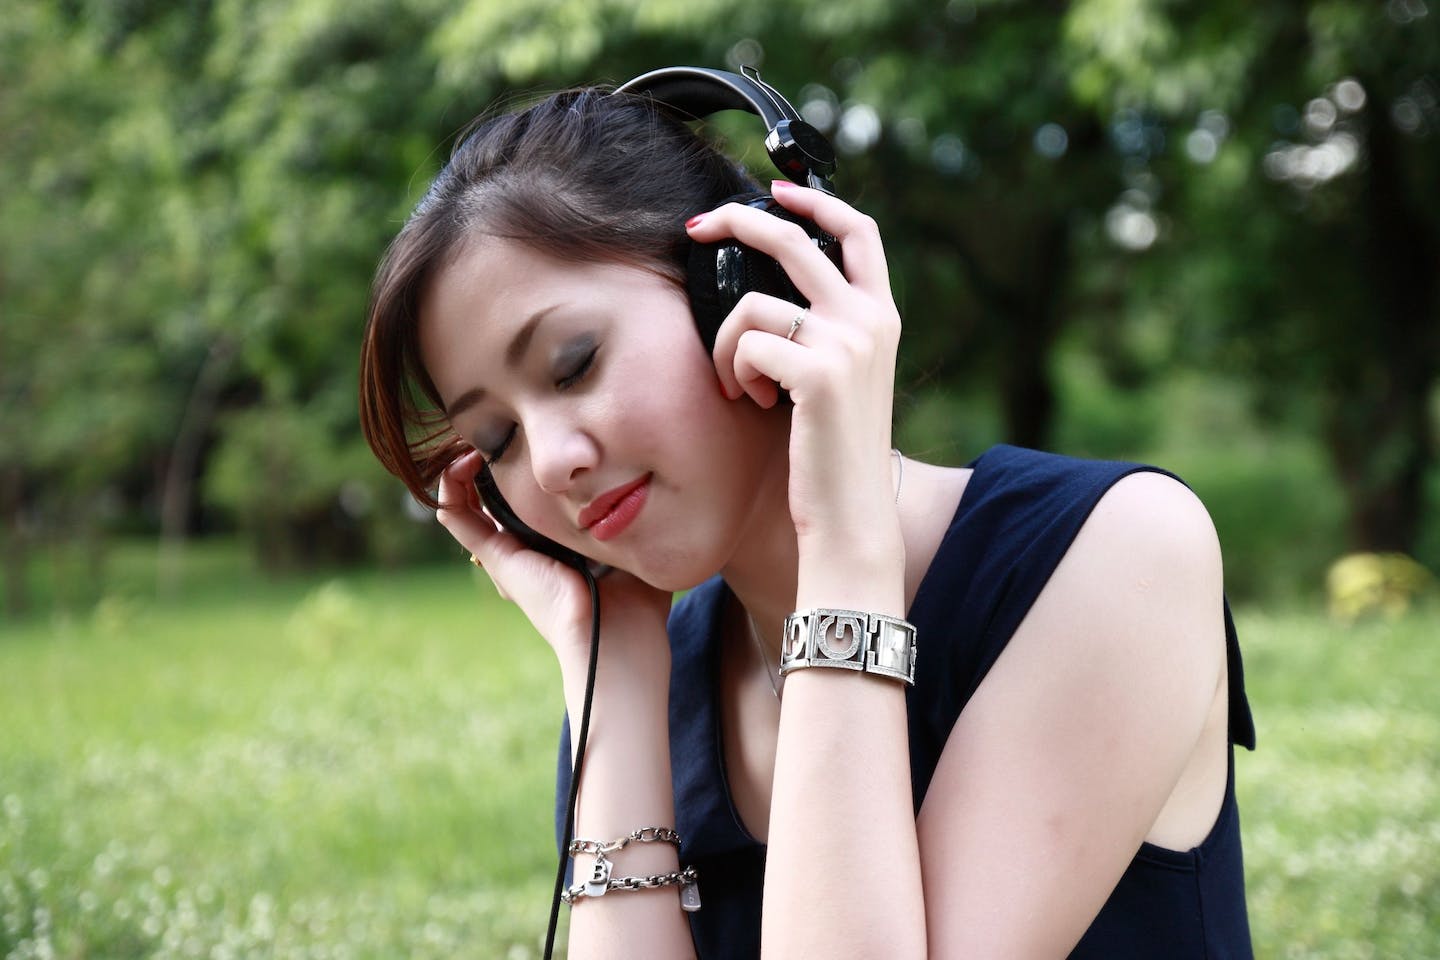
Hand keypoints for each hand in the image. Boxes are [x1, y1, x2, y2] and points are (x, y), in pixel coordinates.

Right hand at [437, 449, 672, 678]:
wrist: (620, 641)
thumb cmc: (639, 603)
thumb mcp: (638, 544)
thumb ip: (638, 518)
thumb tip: (647, 487)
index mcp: (558, 548)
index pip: (533, 505)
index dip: (528, 474)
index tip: (535, 440)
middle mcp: (529, 550)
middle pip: (497, 500)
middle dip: (493, 463)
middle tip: (499, 431)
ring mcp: (509, 556)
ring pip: (467, 505)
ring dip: (464, 469)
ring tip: (473, 439)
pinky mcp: (499, 559)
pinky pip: (458, 518)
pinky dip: (450, 489)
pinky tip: (460, 460)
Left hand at [687, 182, 903, 572]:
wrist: (849, 515)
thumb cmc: (829, 453)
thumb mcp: (838, 379)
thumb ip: (820, 331)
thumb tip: (763, 291)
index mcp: (881, 316)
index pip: (858, 230)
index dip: (813, 202)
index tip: (772, 192)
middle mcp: (871, 320)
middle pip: (793, 239)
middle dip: (737, 222)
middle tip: (696, 228)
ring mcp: (848, 342)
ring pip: (751, 303)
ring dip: (724, 343)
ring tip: (739, 384)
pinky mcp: (818, 372)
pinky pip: (744, 343)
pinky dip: (733, 372)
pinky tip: (752, 402)